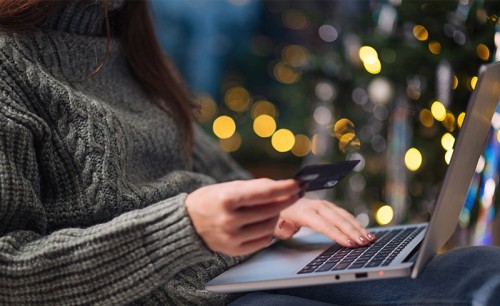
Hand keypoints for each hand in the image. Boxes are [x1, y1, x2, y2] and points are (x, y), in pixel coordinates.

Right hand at [185, 178, 301, 255]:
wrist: (187, 223)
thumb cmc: (210, 200)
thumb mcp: (228, 187)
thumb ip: (255, 188)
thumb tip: (283, 187)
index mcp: (227, 198)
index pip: (266, 193)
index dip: (286, 187)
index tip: (299, 183)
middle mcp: (229, 219)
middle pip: (271, 210)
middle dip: (287, 200)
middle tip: (293, 193)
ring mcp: (232, 237)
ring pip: (270, 226)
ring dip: (276, 215)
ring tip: (272, 208)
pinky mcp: (234, 250)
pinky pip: (263, 241)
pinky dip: (268, 231)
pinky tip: (262, 223)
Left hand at [273, 197, 375, 247]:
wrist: (279, 201)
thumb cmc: (277, 217)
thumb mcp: (272, 224)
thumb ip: (281, 229)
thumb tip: (288, 227)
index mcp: (302, 211)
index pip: (323, 224)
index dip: (337, 234)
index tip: (349, 244)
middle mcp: (315, 205)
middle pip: (337, 219)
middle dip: (353, 231)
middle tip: (365, 243)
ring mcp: (323, 205)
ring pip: (343, 215)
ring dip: (358, 227)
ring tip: (370, 239)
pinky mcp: (328, 207)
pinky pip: (343, 214)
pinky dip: (355, 223)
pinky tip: (364, 232)